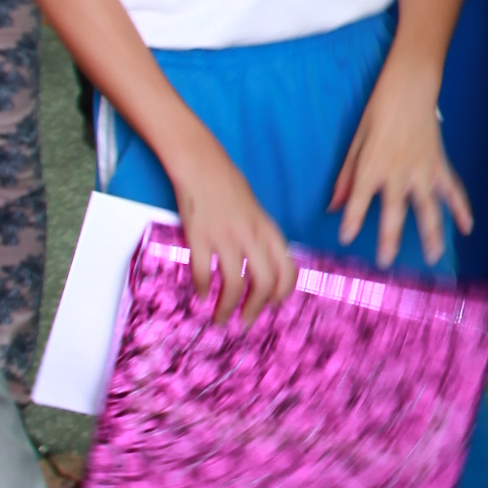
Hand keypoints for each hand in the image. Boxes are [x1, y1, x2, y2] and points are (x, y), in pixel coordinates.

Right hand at [172, 148, 296, 324]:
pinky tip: (200, 296)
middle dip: (255, 309)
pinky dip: (203, 290)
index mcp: (268, 230)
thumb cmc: (228, 187)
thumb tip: (265, 270)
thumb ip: (262, 238)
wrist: (201, 164)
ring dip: (227, 308)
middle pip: (264, 283)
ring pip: (235, 284)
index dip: (281, 294)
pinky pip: (204, 273)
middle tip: (245, 322)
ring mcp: (225, 237)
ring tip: (220, 319)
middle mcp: (251, 236)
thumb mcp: (256, 212)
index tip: (270, 306)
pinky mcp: (200, 236)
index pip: (288, 270)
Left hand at [332, 73, 472, 267]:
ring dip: (432, 234)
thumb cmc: (378, 112)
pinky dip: (461, 208)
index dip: (352, 220)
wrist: (409, 88)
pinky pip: (452, 190)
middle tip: (386, 262)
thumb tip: (333, 206)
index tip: (346, 239)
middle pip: (394, 212)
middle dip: (390, 239)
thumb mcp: (356, 142)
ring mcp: (422, 170)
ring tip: (433, 256)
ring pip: (429, 208)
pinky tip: (467, 227)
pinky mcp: (439, 164)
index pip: (359, 200)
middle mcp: (398, 172)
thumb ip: (346, 177)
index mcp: (372, 166)